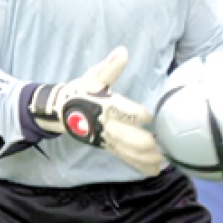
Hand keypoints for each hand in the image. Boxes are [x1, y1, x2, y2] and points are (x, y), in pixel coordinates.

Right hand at [29, 46, 163, 175]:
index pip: (120, 109)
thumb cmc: (82, 91)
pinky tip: (154, 170)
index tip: (149, 117)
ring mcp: (106, 138)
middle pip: (125, 136)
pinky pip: (124, 157)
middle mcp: (105, 124)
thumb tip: (122, 52)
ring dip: (144, 157)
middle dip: (143, 143)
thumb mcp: (94, 77)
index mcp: (103, 105)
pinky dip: (139, 165)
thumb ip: (109, 68)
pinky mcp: (107, 146)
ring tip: (163, 160)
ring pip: (126, 150)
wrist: (60, 111)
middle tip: (162, 146)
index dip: (134, 113)